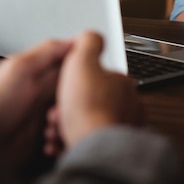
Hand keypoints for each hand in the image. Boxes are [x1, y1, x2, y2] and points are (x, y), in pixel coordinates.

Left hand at [0, 38, 71, 168]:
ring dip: (67, 121)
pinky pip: (62, 135)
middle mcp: (41, 91)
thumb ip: (47, 52)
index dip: (82, 66)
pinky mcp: (41, 137)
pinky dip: (60, 139)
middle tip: (71, 105)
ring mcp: (41, 114)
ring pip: (71, 113)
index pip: (68, 62)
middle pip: (73, 89)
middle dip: (77, 98)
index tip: (95, 71)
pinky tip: (51, 141)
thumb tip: (75, 39)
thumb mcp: (20, 69)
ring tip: (52, 125)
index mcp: (36, 71)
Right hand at [43, 31, 142, 156]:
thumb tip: (91, 35)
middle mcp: (128, 104)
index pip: (94, 77)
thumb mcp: (82, 61)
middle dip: (67, 107)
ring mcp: (123, 127)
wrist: (94, 145)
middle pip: (89, 101)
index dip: (72, 84)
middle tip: (55, 114)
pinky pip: (89, 142)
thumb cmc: (89, 107)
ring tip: (55, 130)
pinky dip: (73, 141)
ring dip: (66, 125)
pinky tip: (62, 143)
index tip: (61, 92)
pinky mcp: (115, 148)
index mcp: (122, 83)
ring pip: (88, 122)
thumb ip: (88, 43)